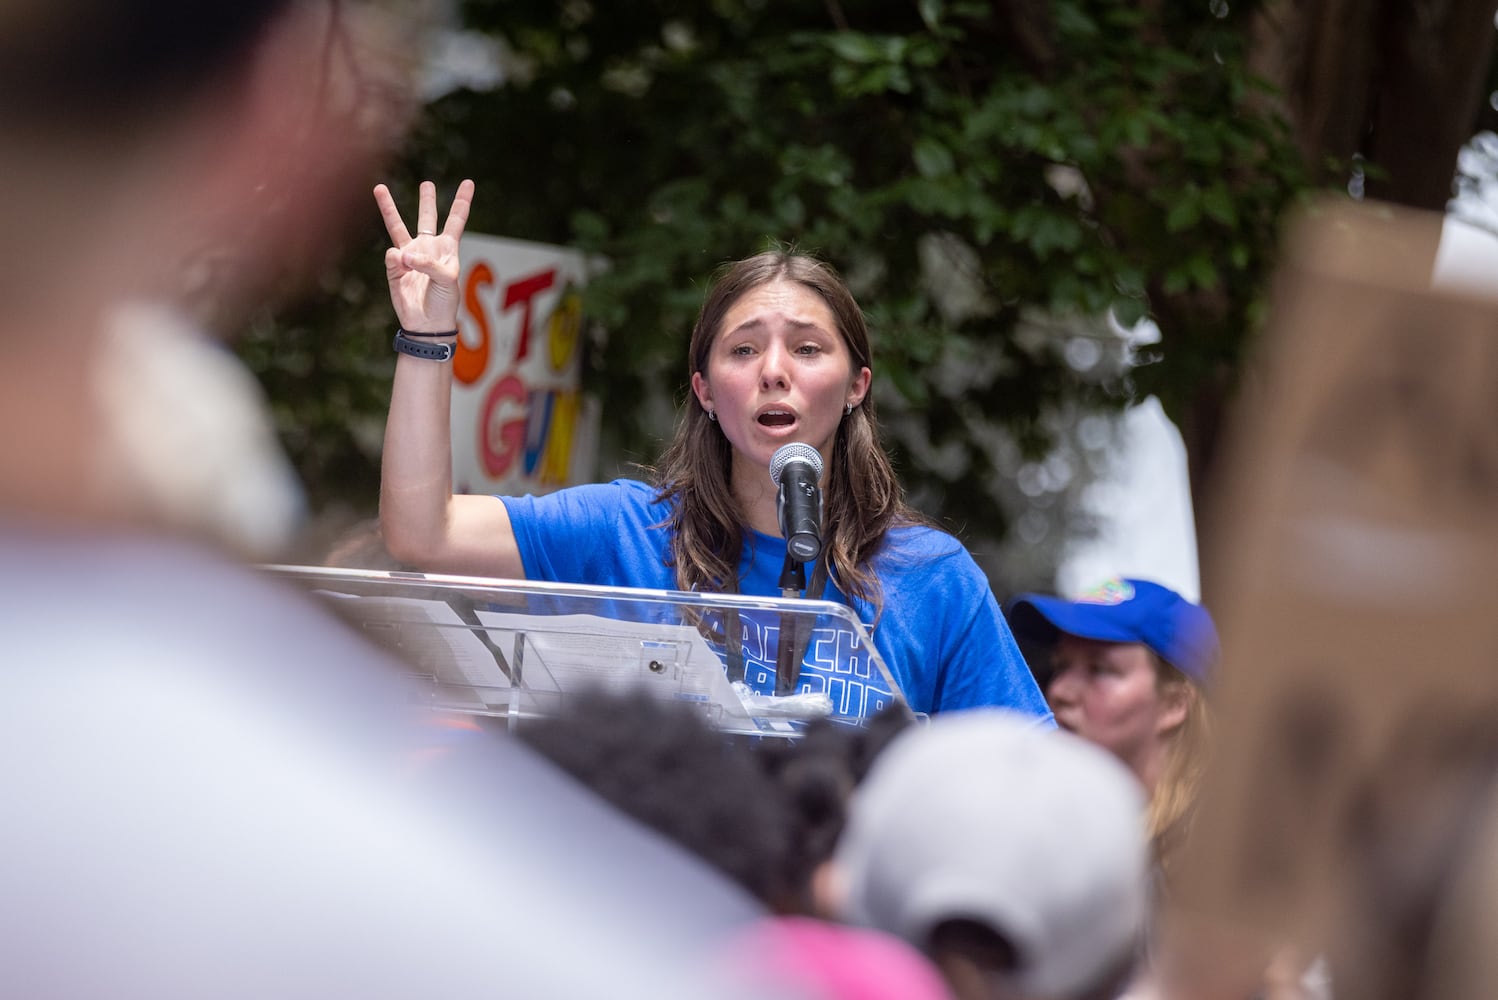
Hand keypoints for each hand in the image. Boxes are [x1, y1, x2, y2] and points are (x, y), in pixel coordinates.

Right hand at [372, 179, 473, 332]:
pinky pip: (392, 257)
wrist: (427, 323)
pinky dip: (398, 262)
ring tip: (379, 188)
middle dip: (426, 200)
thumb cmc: (444, 302)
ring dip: (389, 208)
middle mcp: (428, 248)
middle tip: (426, 183)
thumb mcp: (447, 280)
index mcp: (447, 249)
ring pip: (397, 227)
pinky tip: (404, 270)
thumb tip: (402, 254)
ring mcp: (409, 256)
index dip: (461, 202)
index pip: (456, 220)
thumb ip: (428, 263)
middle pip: (426, 218)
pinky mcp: (394, 267)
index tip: (468, 182)